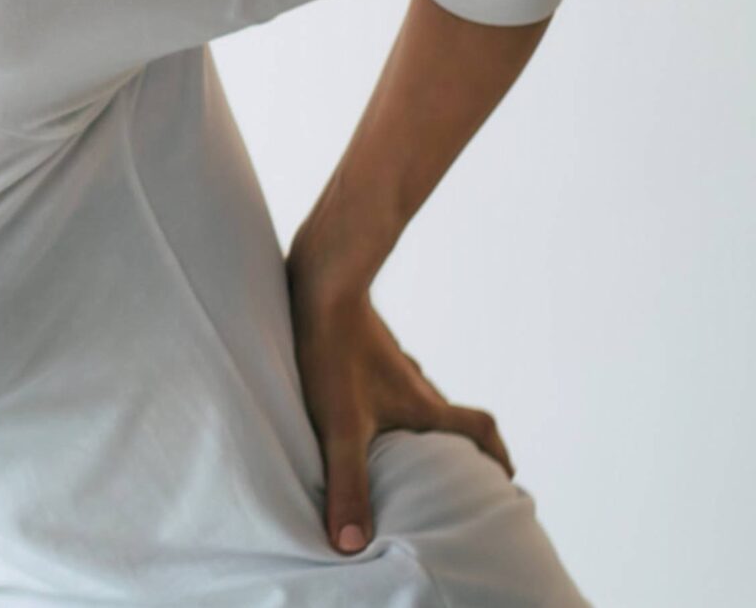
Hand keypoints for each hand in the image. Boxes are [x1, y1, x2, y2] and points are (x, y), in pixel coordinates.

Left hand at [284, 257, 513, 554]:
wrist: (321, 279)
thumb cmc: (334, 350)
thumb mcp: (340, 426)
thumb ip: (348, 483)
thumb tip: (352, 546)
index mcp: (424, 405)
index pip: (480, 430)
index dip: (496, 456)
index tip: (504, 479)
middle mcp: (414, 383)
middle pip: (451, 418)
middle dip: (456, 449)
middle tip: (453, 474)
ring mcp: (389, 360)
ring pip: (417, 397)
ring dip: (419, 423)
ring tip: (401, 448)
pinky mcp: (360, 343)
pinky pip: (384, 378)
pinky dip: (384, 399)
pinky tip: (356, 402)